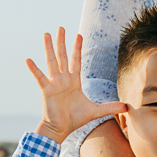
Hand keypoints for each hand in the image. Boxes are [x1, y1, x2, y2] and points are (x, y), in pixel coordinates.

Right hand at [27, 28, 126, 143]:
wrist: (61, 128)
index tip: (78, 35)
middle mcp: (63, 79)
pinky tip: (28, 59)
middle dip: (62, 42)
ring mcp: (54, 83)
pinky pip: (40, 77)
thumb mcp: (96, 111)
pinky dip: (34, 68)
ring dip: (49, 47)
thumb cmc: (75, 119)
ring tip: (46, 34)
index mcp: (74, 81)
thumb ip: (111, 107)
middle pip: (63, 56)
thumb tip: (128, 107)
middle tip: (61, 27)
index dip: (77, 48)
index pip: (76, 60)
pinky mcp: (47, 89)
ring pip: (52, 61)